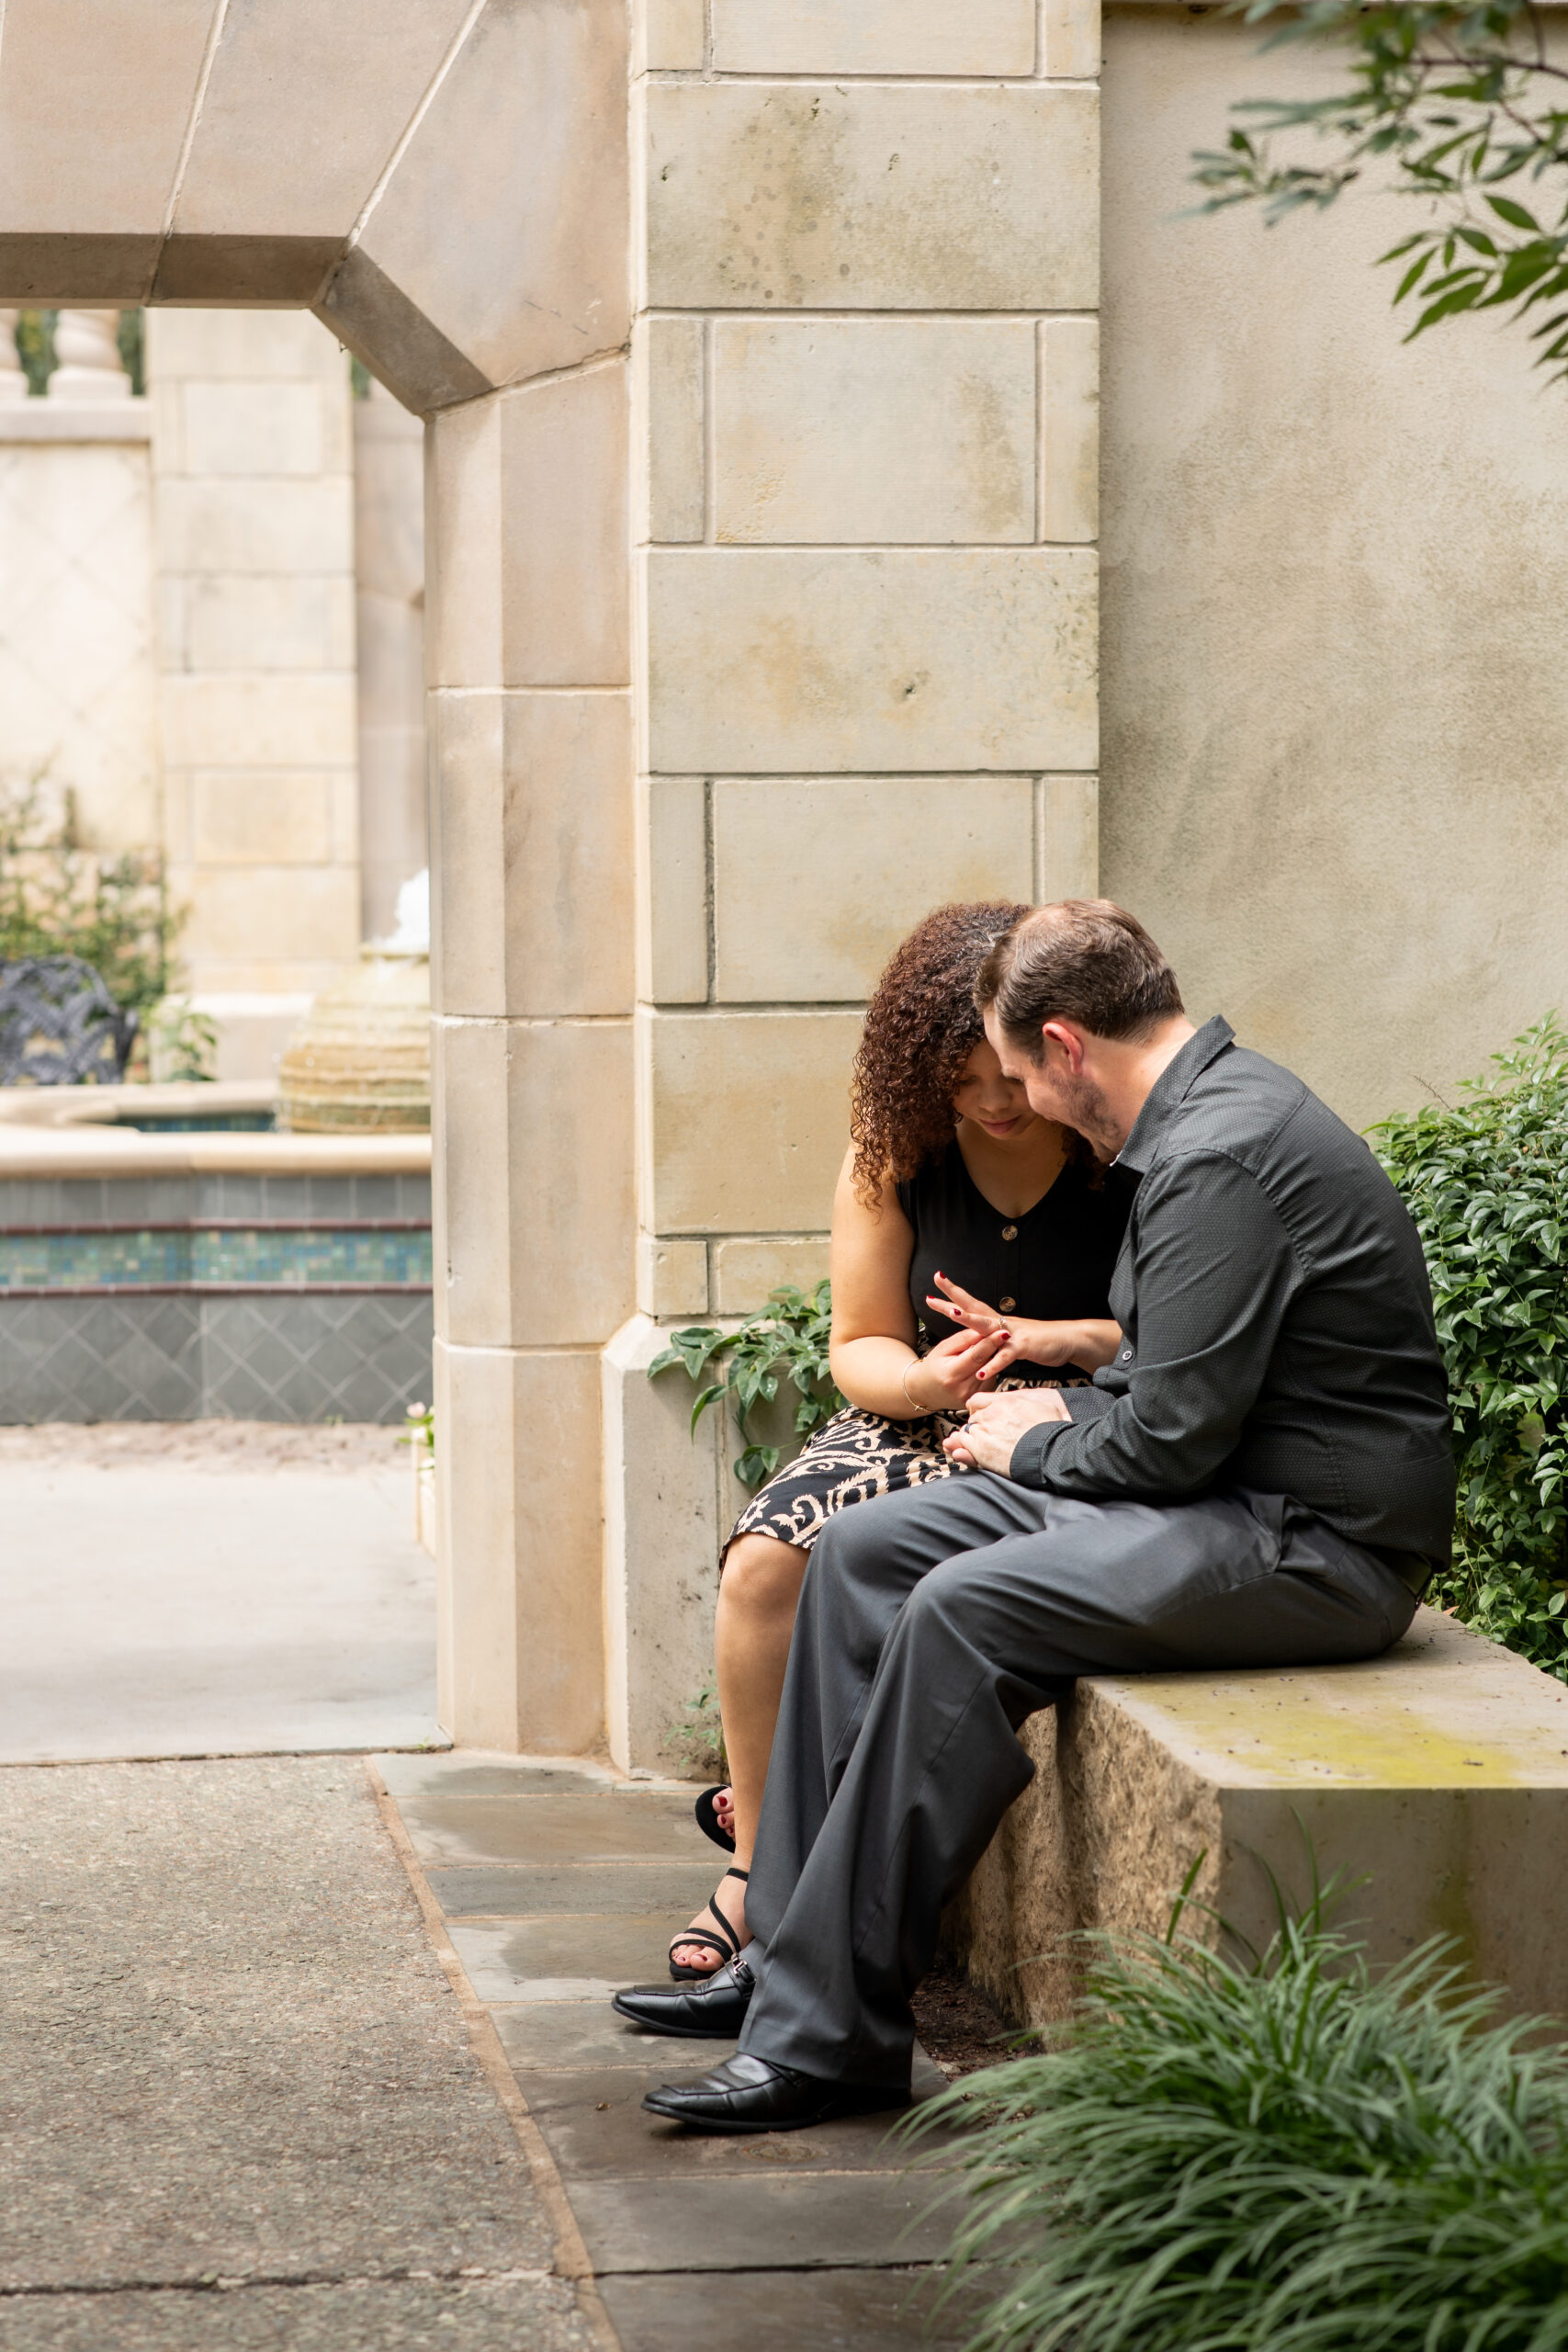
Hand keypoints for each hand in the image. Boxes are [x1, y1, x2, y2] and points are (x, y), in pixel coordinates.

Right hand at [900, 1324, 1011, 1413]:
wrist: (926, 1390)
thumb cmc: (934, 1366)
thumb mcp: (943, 1348)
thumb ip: (963, 1339)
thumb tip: (982, 1330)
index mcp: (951, 1374)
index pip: (976, 1355)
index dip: (991, 1342)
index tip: (1003, 1332)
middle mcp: (962, 1389)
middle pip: (986, 1363)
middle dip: (995, 1347)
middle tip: (1003, 1334)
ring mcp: (970, 1397)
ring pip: (990, 1372)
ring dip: (992, 1359)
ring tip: (986, 1351)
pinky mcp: (976, 1399)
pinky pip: (989, 1380)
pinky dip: (988, 1370)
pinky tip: (981, 1365)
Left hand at [927, 1273, 1113, 1375]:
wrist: (1068, 1339)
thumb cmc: (1040, 1340)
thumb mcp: (1013, 1337)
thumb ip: (996, 1338)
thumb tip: (983, 1339)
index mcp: (998, 1320)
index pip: (972, 1304)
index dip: (953, 1294)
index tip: (935, 1284)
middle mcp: (1002, 1322)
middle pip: (973, 1309)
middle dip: (952, 1301)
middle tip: (932, 1294)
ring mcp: (1013, 1333)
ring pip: (988, 1326)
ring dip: (970, 1321)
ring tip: (952, 1315)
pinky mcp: (1024, 1346)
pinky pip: (1006, 1356)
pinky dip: (994, 1364)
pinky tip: (981, 1371)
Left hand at [943, 1385, 1070, 1472]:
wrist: (1052, 1451)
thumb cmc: (1052, 1430)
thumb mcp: (1043, 1406)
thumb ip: (1025, 1402)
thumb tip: (1023, 1404)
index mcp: (1005, 1401)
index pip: (977, 1400)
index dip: (979, 1409)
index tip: (983, 1417)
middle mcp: (991, 1413)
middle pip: (973, 1417)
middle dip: (978, 1426)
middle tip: (988, 1437)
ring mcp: (984, 1431)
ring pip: (966, 1431)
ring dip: (971, 1438)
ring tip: (984, 1446)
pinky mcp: (980, 1449)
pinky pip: (963, 1445)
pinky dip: (965, 1449)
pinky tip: (974, 1452)